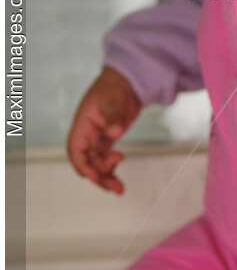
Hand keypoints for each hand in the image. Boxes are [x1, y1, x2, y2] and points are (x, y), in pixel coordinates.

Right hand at [66, 66, 141, 194]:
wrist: (128, 82)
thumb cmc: (114, 87)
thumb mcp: (112, 101)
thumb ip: (113, 118)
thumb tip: (114, 132)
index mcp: (83, 125)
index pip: (76, 150)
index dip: (83, 165)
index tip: (95, 175)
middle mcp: (88, 134)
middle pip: (88, 161)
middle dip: (99, 176)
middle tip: (114, 187)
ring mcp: (98, 138)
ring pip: (97, 162)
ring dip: (106, 175)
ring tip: (119, 187)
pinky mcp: (108, 139)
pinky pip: (105, 158)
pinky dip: (111, 167)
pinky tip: (119, 170)